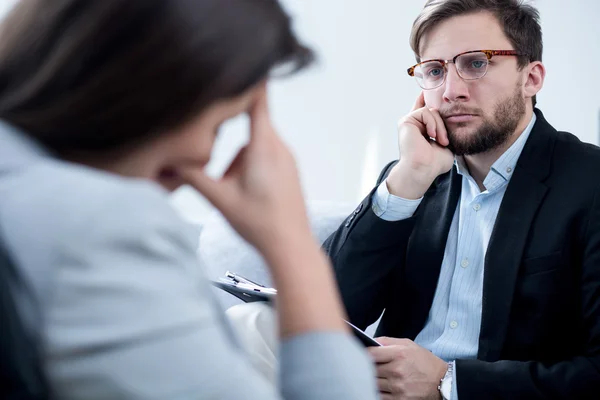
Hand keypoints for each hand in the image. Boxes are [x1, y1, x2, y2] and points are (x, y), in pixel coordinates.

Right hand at [181, 85, 311, 257]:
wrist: (292, 246)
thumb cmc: (260, 223)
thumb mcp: (220, 199)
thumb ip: (192, 177)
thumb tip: (166, 161)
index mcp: (263, 146)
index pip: (258, 100)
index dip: (249, 80)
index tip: (242, 61)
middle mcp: (279, 147)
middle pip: (252, 121)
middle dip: (231, 131)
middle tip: (216, 148)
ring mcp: (287, 158)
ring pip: (256, 142)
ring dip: (239, 156)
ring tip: (234, 187)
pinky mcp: (289, 169)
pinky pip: (266, 154)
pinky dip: (251, 164)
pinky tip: (248, 192)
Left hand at [368, 337, 447, 399]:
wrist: (442, 381)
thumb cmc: (425, 362)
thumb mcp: (408, 344)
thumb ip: (387, 341)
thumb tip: (371, 341)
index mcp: (399, 354)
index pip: (370, 354)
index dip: (365, 353)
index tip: (365, 355)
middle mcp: (397, 370)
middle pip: (370, 369)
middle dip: (370, 367)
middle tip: (374, 366)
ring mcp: (398, 387)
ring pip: (373, 383)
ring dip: (374, 380)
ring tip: (381, 376)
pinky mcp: (399, 399)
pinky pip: (380, 396)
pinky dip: (379, 391)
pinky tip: (385, 386)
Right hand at [386, 92, 453, 198]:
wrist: (424, 169)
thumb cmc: (434, 163)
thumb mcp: (446, 143)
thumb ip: (446, 130)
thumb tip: (452, 117)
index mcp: (422, 130)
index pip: (425, 111)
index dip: (425, 98)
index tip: (428, 89)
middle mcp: (414, 125)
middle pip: (434, 110)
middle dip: (443, 125)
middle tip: (444, 142)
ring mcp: (409, 122)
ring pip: (431, 111)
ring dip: (439, 126)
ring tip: (440, 141)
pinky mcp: (406, 121)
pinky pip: (426, 112)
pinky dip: (433, 124)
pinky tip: (431, 136)